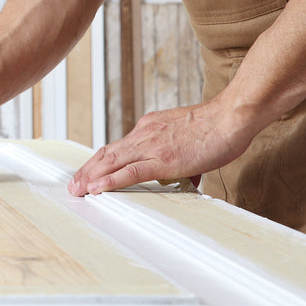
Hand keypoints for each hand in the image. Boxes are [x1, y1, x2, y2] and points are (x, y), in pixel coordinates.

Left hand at [68, 98, 253, 195]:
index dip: (100, 161)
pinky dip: (111, 181)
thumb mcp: (189, 138)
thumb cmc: (218, 127)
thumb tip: (185, 175)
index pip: (118, 146)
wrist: (232, 116)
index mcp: (149, 127)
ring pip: (112, 162)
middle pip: (107, 154)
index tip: (89, 173)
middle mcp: (144, 134)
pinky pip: (131, 172)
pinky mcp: (163, 159)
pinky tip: (97, 189)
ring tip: (77, 190)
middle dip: (88, 171)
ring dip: (91, 178)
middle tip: (73, 185)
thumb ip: (181, 154)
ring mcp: (152, 146)